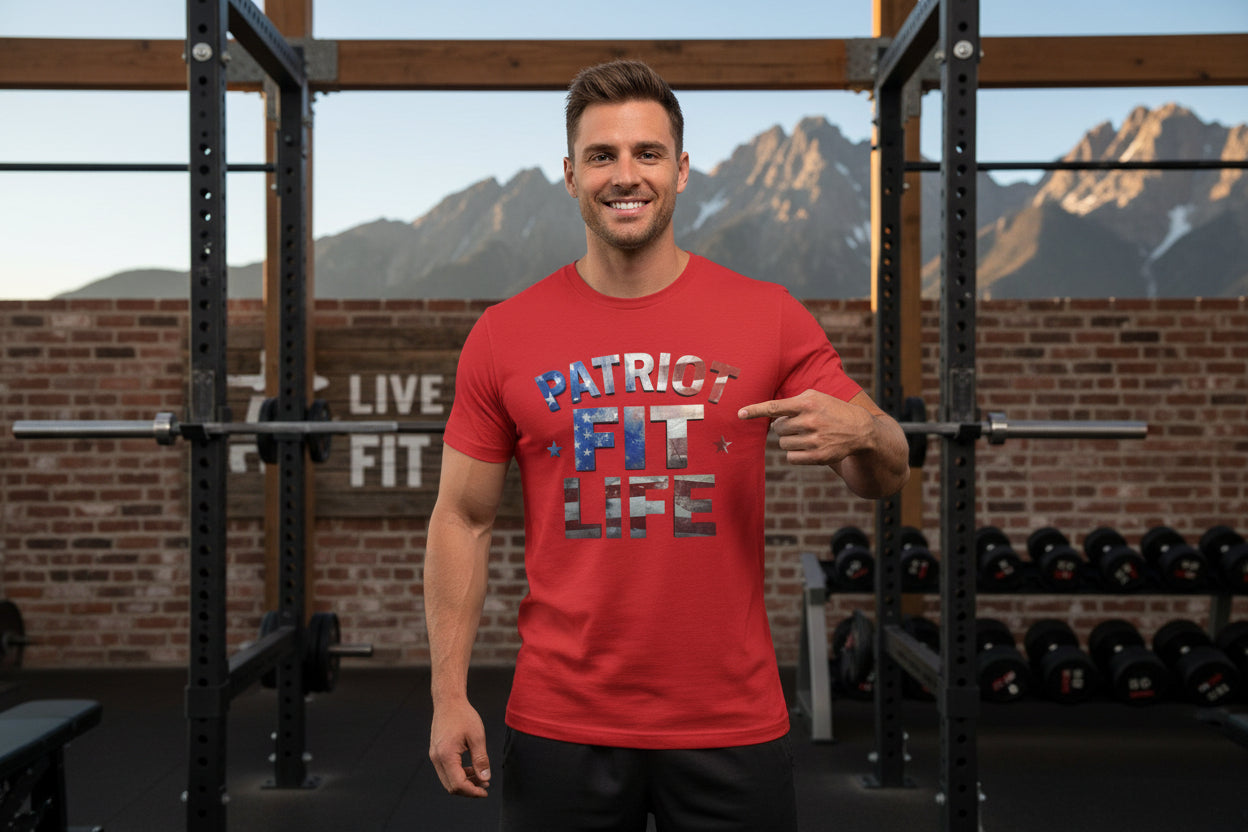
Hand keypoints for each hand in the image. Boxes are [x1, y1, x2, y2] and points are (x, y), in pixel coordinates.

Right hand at [429, 698, 491, 797]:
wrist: (448, 701)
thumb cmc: (464, 716)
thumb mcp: (477, 737)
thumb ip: (481, 760)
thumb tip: (485, 779)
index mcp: (446, 755)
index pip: (458, 784)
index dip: (473, 791)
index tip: (486, 791)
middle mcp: (437, 758)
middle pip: (451, 786)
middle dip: (469, 789)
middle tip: (485, 785)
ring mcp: (434, 756)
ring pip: (448, 780)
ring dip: (464, 783)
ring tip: (481, 777)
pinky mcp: (436, 753)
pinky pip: (446, 771)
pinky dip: (458, 775)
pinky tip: (471, 769)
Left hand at [738, 389, 873, 465]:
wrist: (859, 429)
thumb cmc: (831, 410)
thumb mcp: (815, 398)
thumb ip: (792, 403)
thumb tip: (768, 417)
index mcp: (807, 403)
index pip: (775, 407)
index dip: (755, 410)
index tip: (739, 413)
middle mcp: (810, 421)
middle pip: (778, 429)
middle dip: (784, 427)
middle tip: (799, 424)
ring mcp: (814, 440)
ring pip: (783, 444)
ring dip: (790, 440)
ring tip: (807, 435)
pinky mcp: (817, 457)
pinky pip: (791, 458)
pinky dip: (795, 453)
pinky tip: (808, 447)